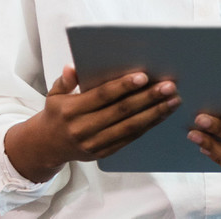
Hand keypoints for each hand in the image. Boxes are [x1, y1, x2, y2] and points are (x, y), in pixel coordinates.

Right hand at [4, 65, 181, 181]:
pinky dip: (148, 126)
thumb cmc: (57, 113)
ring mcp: (94, 144)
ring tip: (173, 101)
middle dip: (148, 98)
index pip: (101, 96)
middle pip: (121, 112)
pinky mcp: (104, 153)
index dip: (123, 86)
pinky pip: (129, 139)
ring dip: (154, 113)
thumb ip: (65, 81)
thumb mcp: (53, 95)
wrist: (47, 146)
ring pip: (130, 127)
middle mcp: (83, 128)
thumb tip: (72, 67)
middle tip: (169, 87)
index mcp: (71, 110)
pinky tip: (161, 114)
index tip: (144, 76)